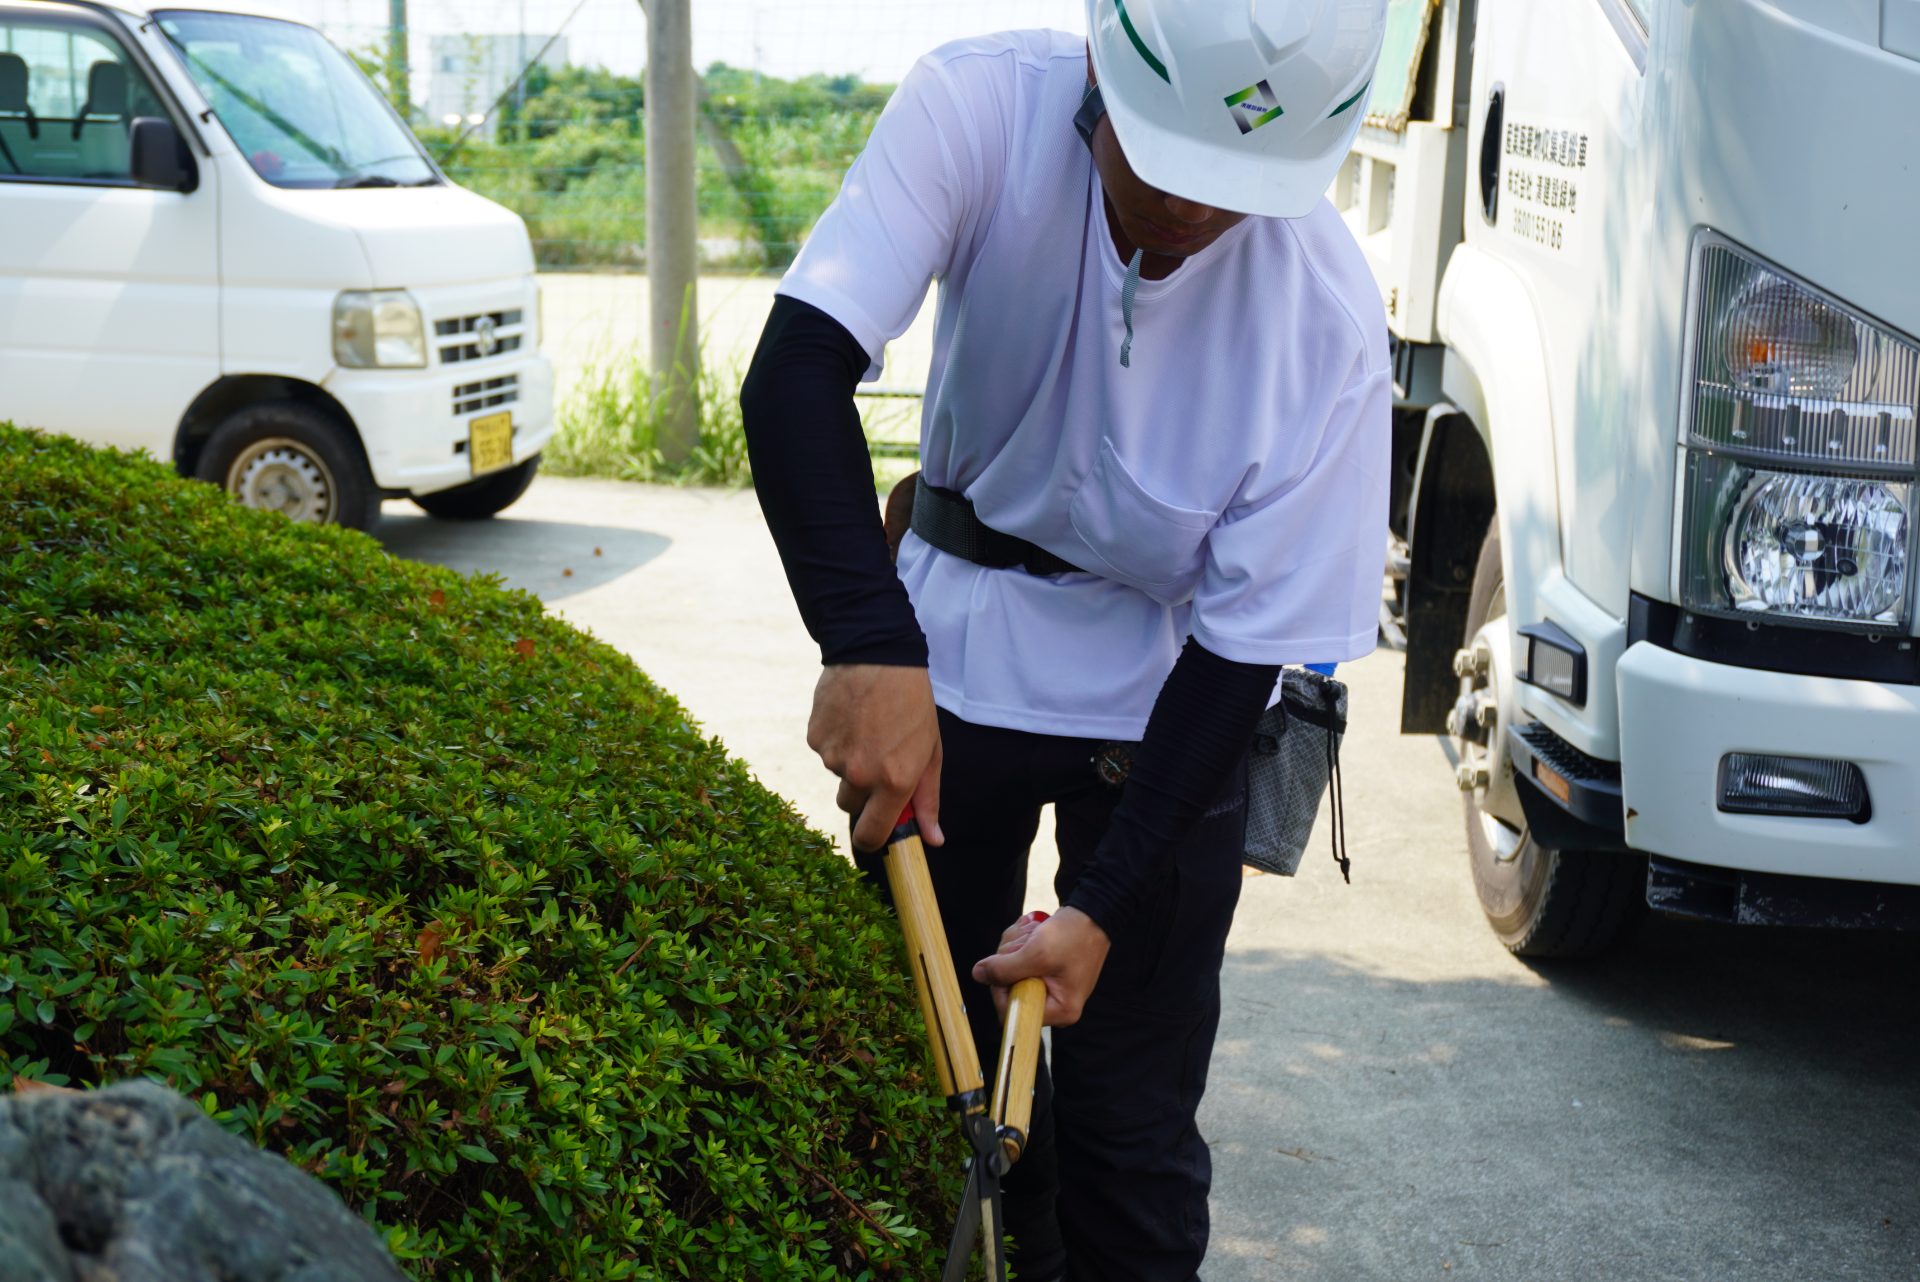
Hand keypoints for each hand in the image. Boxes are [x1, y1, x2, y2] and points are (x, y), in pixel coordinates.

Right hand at [808, 663, 943, 851]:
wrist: (877, 655)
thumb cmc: (912, 704)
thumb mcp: (930, 752)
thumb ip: (927, 800)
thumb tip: (933, 840)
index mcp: (893, 782)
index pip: (871, 835)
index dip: (872, 839)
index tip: (875, 832)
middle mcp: (859, 774)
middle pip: (850, 806)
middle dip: (862, 793)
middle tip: (878, 759)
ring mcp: (832, 757)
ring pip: (837, 776)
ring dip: (849, 763)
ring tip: (867, 728)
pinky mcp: (814, 738)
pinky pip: (824, 752)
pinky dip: (835, 742)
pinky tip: (850, 717)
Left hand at [971, 907, 1110, 1026]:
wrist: (1094, 912)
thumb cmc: (1073, 936)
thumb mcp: (1037, 953)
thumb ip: (1004, 968)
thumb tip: (978, 975)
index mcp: (1060, 1010)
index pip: (1014, 1014)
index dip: (1000, 990)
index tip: (1002, 965)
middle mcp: (1056, 1004)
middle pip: (1010, 991)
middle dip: (1010, 961)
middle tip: (1024, 941)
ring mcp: (1051, 986)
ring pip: (1012, 972)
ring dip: (1015, 947)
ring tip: (1032, 932)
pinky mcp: (1046, 971)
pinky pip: (1021, 962)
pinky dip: (1021, 944)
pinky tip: (1032, 931)